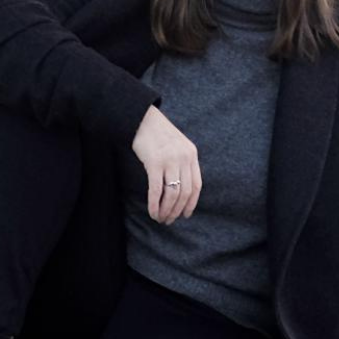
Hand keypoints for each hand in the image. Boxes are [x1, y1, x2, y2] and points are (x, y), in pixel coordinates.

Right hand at [131, 105, 201, 222]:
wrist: (141, 118)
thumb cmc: (157, 134)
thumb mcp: (177, 145)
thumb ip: (182, 163)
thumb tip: (181, 188)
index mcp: (192, 155)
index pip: (197, 185)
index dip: (191, 203)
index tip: (185, 214)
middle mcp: (184, 158)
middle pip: (185, 192)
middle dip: (177, 210)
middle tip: (169, 220)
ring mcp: (170, 160)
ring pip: (172, 194)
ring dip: (166, 210)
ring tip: (160, 218)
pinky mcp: (154, 163)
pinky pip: (156, 190)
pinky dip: (155, 204)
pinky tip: (152, 212)